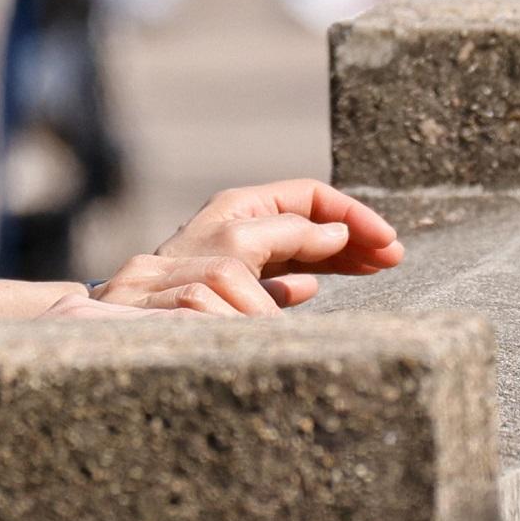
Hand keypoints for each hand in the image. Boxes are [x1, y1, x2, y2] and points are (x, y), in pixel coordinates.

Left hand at [95, 178, 409, 314]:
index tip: (385, 241)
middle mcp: (241, 229)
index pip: (312, 198)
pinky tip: (316, 292)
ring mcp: (237, 259)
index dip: (352, 216)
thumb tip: (334, 234)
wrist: (126, 322)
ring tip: (374, 270)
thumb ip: (288, 236)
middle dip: (353, 236)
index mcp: (243, 209)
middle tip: (393, 257)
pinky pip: (278, 279)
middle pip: (311, 223)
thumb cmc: (175, 280)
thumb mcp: (239, 248)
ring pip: (299, 251)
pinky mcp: (228, 291)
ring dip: (338, 259)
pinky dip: (305, 282)